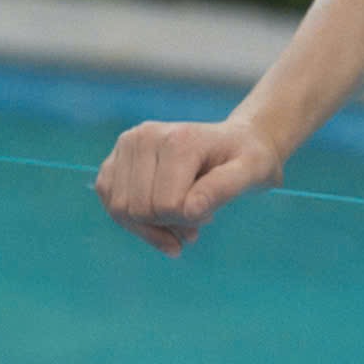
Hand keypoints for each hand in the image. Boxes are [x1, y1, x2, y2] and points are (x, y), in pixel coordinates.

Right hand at [93, 115, 284, 256]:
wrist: (236, 143)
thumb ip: (224, 189)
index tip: (209, 216)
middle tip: (196, 222)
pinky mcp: (115, 159)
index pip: (166, 205)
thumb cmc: (247, 159)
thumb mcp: (252, 173)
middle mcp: (144, 136)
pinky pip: (111, 203)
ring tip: (181, 221)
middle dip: (168, 225)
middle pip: (139, 209)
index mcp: (177, 140)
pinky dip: (133, 222)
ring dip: (150, 227)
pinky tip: (160, 223)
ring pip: (120, 209)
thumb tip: (189, 210)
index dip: (188, 221)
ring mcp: (126, 145)